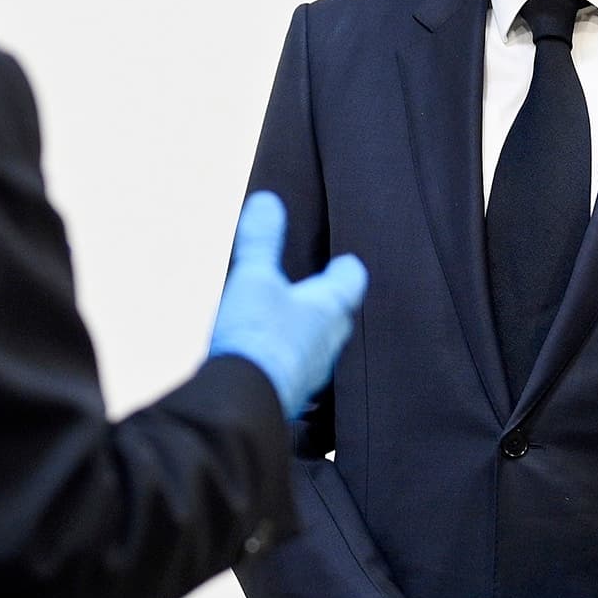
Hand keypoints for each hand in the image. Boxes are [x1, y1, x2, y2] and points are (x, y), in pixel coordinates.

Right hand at [208, 192, 367, 419]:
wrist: (245, 398)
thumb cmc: (258, 331)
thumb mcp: (254, 278)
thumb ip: (262, 241)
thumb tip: (268, 200)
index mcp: (329, 309)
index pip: (352, 282)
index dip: (348, 270)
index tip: (346, 263)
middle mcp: (330, 343)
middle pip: (339, 318)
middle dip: (329, 305)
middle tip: (318, 292)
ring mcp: (313, 372)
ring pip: (319, 347)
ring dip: (308, 336)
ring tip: (291, 325)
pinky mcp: (292, 395)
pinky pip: (297, 371)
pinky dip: (289, 360)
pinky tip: (270, 360)